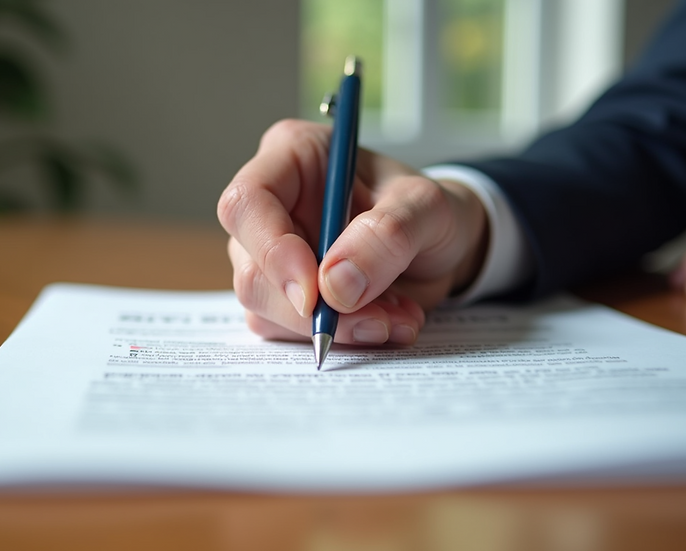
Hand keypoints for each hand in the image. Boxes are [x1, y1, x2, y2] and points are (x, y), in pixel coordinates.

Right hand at [217, 119, 489, 344]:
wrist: (438, 250)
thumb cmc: (425, 211)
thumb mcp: (429, 208)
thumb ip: (389, 235)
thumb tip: (336, 284)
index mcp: (291, 157)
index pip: (247, 201)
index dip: (271, 249)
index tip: (315, 292)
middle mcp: (270, 206)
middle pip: (250, 268)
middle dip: (311, 308)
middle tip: (376, 319)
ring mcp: (269, 256)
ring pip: (265, 309)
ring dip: (335, 327)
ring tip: (396, 316)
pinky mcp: (281, 297)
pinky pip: (288, 333)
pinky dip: (341, 337)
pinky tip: (385, 321)